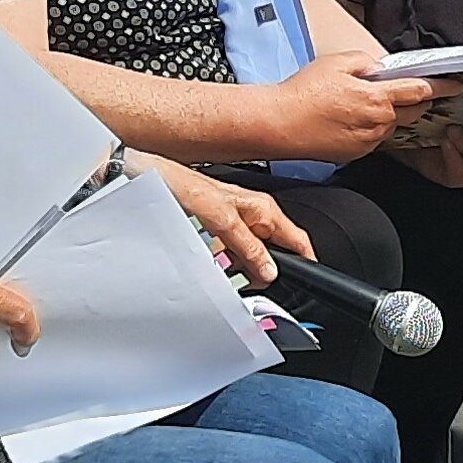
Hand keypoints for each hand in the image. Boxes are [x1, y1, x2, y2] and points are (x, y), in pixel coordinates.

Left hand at [144, 154, 310, 284]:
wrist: (157, 180)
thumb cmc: (188, 188)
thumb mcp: (223, 223)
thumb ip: (248, 248)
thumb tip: (269, 271)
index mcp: (264, 209)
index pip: (297, 239)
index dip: (305, 261)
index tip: (305, 281)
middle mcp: (255, 214)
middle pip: (275, 252)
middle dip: (264, 271)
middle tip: (251, 282)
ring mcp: (240, 221)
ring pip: (253, 254)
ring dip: (243, 267)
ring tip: (228, 272)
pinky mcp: (223, 227)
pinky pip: (235, 252)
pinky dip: (229, 262)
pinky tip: (216, 263)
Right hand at [264, 52, 441, 161]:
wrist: (278, 124)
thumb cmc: (303, 94)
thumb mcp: (338, 62)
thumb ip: (368, 62)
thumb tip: (380, 68)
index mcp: (378, 99)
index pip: (420, 91)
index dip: (441, 87)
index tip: (455, 86)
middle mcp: (378, 124)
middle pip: (412, 111)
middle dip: (413, 100)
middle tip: (402, 90)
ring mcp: (368, 141)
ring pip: (392, 125)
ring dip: (389, 114)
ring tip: (362, 102)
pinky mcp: (356, 153)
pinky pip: (375, 138)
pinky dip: (372, 127)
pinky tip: (351, 118)